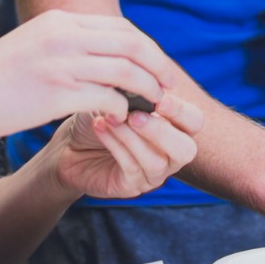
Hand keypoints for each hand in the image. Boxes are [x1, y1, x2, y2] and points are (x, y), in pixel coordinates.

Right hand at [0, 8, 177, 145]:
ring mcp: (60, 64)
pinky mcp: (55, 94)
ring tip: (153, 105)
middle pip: (131, 43)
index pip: (120, 27)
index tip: (156, 66)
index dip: (146, 47)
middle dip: (157, 65)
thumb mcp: (32, 44)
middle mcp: (63, 36)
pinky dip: (123, 109)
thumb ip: (64, 42)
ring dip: (146, 89)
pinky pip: (107, 98)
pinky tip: (123, 119)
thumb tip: (99, 51)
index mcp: (59, 21)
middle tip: (168, 86)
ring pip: (125, 70)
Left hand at [43, 91, 204, 200]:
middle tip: (135, 116)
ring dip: (131, 137)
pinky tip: (100, 127)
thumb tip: (139, 77)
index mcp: (175, 127)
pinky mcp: (132, 186)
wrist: (70, 143)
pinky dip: (115, 145)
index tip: (159, 99)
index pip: (194, 121)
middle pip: (186, 149)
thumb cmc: (101, 114)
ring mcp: (153, 173)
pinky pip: (131, 167)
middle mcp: (171, 153)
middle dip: (161, 131)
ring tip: (110, 118)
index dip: (180, 111)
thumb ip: (133, 88)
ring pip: (155, 161)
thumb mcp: (116, 95)